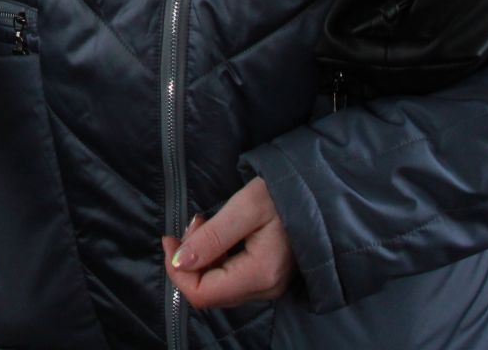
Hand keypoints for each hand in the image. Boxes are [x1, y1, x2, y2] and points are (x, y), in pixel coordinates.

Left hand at [160, 177, 294, 309]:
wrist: (316, 193)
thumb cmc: (282, 195)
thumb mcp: (244, 207)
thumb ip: (212, 238)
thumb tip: (180, 262)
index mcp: (260, 274)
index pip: (203, 294)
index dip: (178, 271)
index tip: (171, 240)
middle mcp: (265, 290)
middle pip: (208, 292)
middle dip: (189, 261)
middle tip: (195, 223)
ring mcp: (268, 287)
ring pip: (217, 286)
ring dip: (201, 258)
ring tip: (206, 223)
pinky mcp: (267, 278)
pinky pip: (229, 279)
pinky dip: (214, 258)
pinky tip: (217, 234)